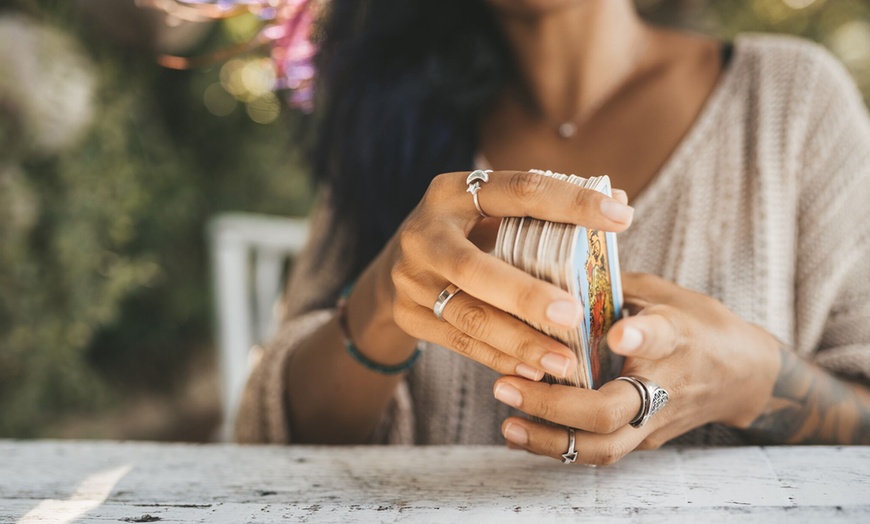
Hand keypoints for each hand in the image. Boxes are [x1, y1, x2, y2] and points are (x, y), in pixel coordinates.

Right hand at [357, 170, 633, 380]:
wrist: (393, 268)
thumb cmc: (465, 234)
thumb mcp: (492, 212)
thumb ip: (547, 210)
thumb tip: (620, 199)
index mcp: (454, 192)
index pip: (519, 190)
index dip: (572, 203)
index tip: (622, 218)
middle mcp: (425, 233)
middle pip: (476, 268)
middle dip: (527, 295)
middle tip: (574, 315)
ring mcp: (411, 278)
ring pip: (469, 315)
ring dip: (519, 342)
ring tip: (565, 362)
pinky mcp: (408, 315)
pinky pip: (460, 342)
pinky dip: (500, 358)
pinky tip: (534, 372)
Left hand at [492, 273, 780, 464]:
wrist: (744, 376)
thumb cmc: (696, 323)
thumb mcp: (663, 292)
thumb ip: (613, 285)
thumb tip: (553, 265)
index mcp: (675, 335)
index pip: (659, 337)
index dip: (638, 336)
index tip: (617, 332)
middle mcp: (665, 383)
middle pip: (611, 410)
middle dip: (554, 404)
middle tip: (507, 387)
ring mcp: (655, 420)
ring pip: (602, 446)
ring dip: (549, 438)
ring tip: (508, 423)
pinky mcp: (643, 440)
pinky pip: (599, 452)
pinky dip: (558, 447)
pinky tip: (519, 434)